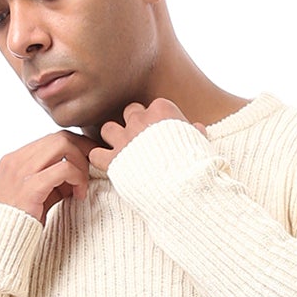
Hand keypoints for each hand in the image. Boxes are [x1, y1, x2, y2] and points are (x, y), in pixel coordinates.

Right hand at [0, 130, 98, 223]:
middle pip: (59, 137)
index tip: (88, 161)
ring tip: (82, 187)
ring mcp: (22, 171)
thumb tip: (77, 174)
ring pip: (62, 146)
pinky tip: (78, 195)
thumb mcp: (35, 196)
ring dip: (80, 164)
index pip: (51, 139)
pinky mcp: (31, 186)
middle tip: (93, 170)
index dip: (75, 146)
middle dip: (82, 150)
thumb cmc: (18, 224)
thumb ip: (52, 182)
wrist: (0, 244)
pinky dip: (78, 178)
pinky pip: (64, 168)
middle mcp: (17, 160)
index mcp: (15, 159)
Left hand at [88, 99, 208, 174]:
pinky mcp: (113, 161)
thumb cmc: (196, 167)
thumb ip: (195, 133)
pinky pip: (95, 154)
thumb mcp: (201, 144)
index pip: (152, 107)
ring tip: (121, 152)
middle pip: (129, 112)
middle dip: (133, 125)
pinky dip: (100, 159)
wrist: (184, 189)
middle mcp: (140, 120)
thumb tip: (197, 128)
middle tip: (140, 143)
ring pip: (108, 129)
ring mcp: (125, 140)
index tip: (160, 137)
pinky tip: (107, 166)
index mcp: (162, 110)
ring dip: (113, 139)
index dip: (155, 123)